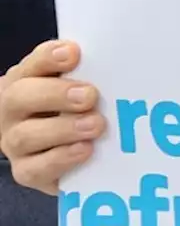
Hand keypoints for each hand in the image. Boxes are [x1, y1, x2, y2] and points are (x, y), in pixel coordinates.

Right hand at [0, 40, 104, 195]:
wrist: (61, 151)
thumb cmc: (76, 108)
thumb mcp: (81, 85)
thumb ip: (91, 73)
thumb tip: (121, 61)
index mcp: (26, 79)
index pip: (32, 63)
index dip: (49, 57)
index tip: (74, 54)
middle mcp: (13, 110)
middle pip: (20, 97)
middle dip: (55, 94)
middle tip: (89, 95)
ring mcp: (14, 142)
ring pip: (26, 136)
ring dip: (63, 129)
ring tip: (95, 125)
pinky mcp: (26, 172)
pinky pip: (34, 170)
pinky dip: (60, 159)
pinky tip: (85, 150)